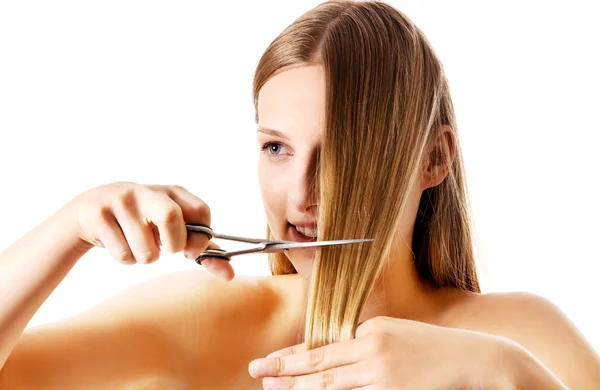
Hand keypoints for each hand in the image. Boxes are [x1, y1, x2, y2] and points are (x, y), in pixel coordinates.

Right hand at [65, 182, 233, 279]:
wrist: (90, 212)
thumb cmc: (143, 223)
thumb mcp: (171, 228)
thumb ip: (202, 249)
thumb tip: (230, 275)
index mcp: (173, 192)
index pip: (201, 210)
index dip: (200, 237)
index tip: (191, 252)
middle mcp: (149, 191)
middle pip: (172, 218)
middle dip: (173, 245)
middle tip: (165, 249)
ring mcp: (122, 200)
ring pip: (146, 249)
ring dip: (145, 258)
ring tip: (137, 244)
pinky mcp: (99, 213)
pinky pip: (123, 254)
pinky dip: (126, 259)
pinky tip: (119, 243)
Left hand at [249, 316, 503, 388]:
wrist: (478, 359)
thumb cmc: (438, 349)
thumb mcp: (398, 336)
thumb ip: (367, 345)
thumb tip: (338, 356)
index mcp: (372, 330)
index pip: (324, 344)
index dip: (295, 354)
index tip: (272, 360)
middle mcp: (372, 347)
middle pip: (320, 363)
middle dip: (284, 369)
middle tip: (256, 371)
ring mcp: (381, 372)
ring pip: (330, 384)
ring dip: (299, 388)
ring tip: (272, 389)